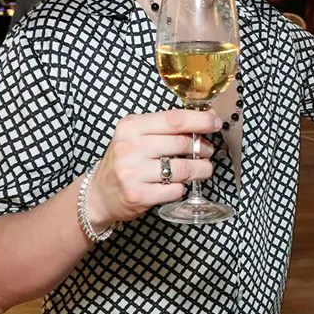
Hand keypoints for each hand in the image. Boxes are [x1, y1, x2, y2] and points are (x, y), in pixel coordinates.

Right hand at [85, 110, 218, 230]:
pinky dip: (182, 188)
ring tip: (204, 169)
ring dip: (201, 169)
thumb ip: (164, 127)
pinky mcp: (138, 195)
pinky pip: (175, 190)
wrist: (98, 194)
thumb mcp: (135, 135)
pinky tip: (178, 185)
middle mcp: (129, 147)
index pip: (173, 119)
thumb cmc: (124, 161)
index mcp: (131, 127)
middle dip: (202, 148)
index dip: (200, 120)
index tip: (215, 122)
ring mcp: (132, 172)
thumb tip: (204, 118)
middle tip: (207, 151)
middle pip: (181, 144)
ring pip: (182, 169)